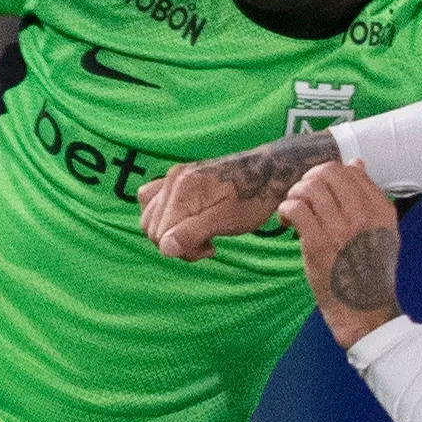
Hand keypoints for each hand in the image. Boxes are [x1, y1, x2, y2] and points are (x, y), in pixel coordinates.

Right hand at [141, 131, 340, 258]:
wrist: (269, 171)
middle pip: (152, 228)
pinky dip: (167, 218)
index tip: (211, 249)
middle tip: (209, 244)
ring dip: (172, 233)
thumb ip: (193, 233)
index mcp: (182, 191)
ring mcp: (173, 177)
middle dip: (178, 243)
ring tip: (203, 234)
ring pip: (152, 218)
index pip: (160, 235)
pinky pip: (154, 202)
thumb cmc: (253, 198)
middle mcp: (172, 180)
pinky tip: (191, 221)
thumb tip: (164, 248)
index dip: (183, 250)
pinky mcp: (178, 178)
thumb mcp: (226, 220)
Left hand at [282, 160, 401, 347]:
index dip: (328, 174)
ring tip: (294, 210)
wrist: (364, 311)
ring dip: (295, 194)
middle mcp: (363, 215)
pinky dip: (286, 210)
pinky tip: (287, 223)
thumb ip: (370, 198)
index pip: (349, 170)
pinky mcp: (318, 242)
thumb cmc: (371, 273)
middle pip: (327, 173)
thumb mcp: (383, 231)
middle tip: (303, 197)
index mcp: (380, 210)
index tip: (320, 191)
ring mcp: (340, 228)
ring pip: (309, 187)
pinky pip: (295, 207)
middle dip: (309, 180)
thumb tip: (356, 165)